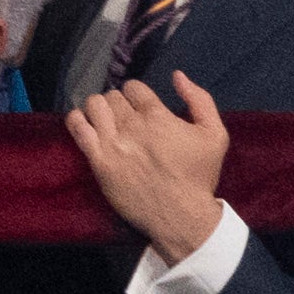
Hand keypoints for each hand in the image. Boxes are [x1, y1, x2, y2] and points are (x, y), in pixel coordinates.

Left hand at [71, 69, 233, 262]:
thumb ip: (200, 100)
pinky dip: (78, 120)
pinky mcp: (99, 162)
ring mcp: (112, 144)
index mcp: (158, 116)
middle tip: (126, 119)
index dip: (137, 94)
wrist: (182, 217)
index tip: (141, 107)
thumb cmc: (200, 177)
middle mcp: (132, 126)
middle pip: (113, 96)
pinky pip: (78, 128)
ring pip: (94, 106)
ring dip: (100, 109)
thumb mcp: (215, 135)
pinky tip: (85, 123)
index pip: (133, 87)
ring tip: (107, 121)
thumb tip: (177, 75)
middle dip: (120, 103)